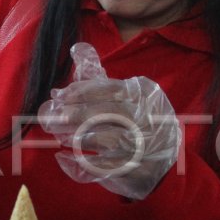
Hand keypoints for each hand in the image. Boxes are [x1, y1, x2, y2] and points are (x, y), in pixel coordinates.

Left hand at [39, 42, 181, 198]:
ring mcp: (142, 144)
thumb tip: (76, 51)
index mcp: (144, 94)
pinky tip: (65, 158)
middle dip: (74, 114)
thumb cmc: (140, 123)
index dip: (80, 92)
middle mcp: (146, 117)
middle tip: (54, 117)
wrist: (166, 163)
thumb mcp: (128, 97)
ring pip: (104, 138)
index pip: (108, 88)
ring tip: (60, 135)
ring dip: (77, 136)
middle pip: (104, 112)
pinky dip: (80, 163)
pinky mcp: (134, 168)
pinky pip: (102, 165)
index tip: (59, 96)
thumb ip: (101, 79)